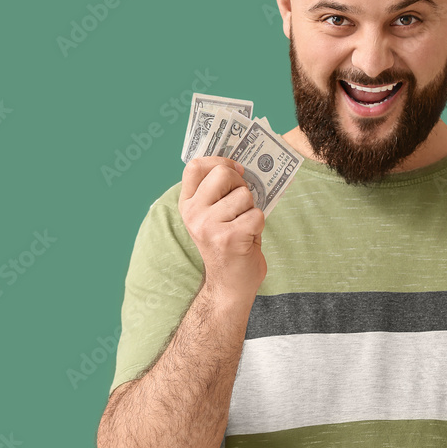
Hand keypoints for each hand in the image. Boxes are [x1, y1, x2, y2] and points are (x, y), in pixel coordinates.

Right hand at [178, 156, 266, 297]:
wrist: (229, 286)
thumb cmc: (227, 245)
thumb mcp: (213, 216)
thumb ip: (218, 192)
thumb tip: (239, 164)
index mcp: (187, 205)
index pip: (195, 166)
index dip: (219, 160)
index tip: (235, 170)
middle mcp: (193, 214)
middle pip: (223, 173)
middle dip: (241, 184)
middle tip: (242, 204)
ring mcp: (209, 226)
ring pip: (244, 195)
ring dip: (251, 209)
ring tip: (243, 227)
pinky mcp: (229, 238)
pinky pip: (256, 215)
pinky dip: (259, 226)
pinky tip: (248, 239)